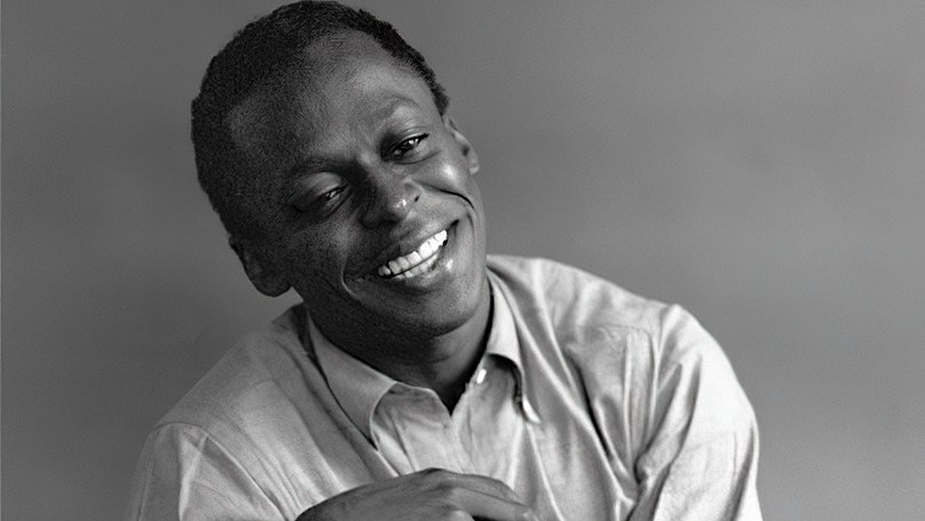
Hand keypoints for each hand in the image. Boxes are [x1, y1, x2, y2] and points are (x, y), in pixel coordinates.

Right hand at [296, 468, 538, 520]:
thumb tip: (466, 516)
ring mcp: (450, 514)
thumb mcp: (409, 498)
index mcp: (443, 480)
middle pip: (512, 509)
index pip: (499, 491)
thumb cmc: (365, 517)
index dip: (519, 510)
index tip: (530, 519)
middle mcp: (451, 491)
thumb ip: (441, 502)